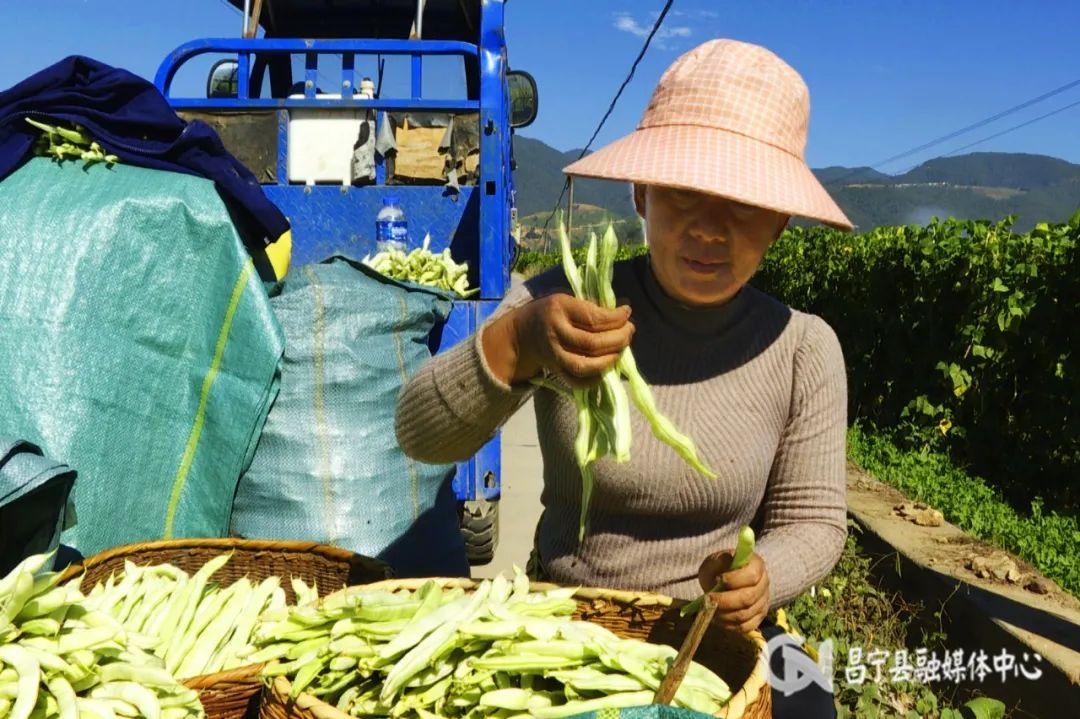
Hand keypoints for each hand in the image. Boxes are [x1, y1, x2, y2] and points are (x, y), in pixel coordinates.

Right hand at [482, 293, 633, 386]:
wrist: (521, 334)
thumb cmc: (550, 312)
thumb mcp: (566, 299)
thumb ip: (592, 306)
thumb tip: (625, 310)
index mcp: (559, 308)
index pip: (593, 317)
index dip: (616, 318)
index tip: (627, 312)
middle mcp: (555, 332)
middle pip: (592, 343)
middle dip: (618, 338)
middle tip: (629, 331)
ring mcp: (554, 355)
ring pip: (586, 365)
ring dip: (611, 359)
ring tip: (622, 349)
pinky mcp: (555, 371)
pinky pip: (578, 381)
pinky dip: (596, 377)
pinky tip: (608, 366)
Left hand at [697, 551, 769, 633]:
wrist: (721, 583)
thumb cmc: (718, 570)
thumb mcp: (714, 562)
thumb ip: (719, 561)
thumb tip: (726, 559)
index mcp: (757, 565)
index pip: (752, 575)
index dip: (735, 579)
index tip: (718, 580)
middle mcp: (764, 584)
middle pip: (749, 597)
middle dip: (726, 600)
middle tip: (708, 600)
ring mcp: (763, 602)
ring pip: (746, 614)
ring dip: (725, 614)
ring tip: (709, 609)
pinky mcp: (758, 618)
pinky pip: (746, 627)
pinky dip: (729, 625)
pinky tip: (717, 618)